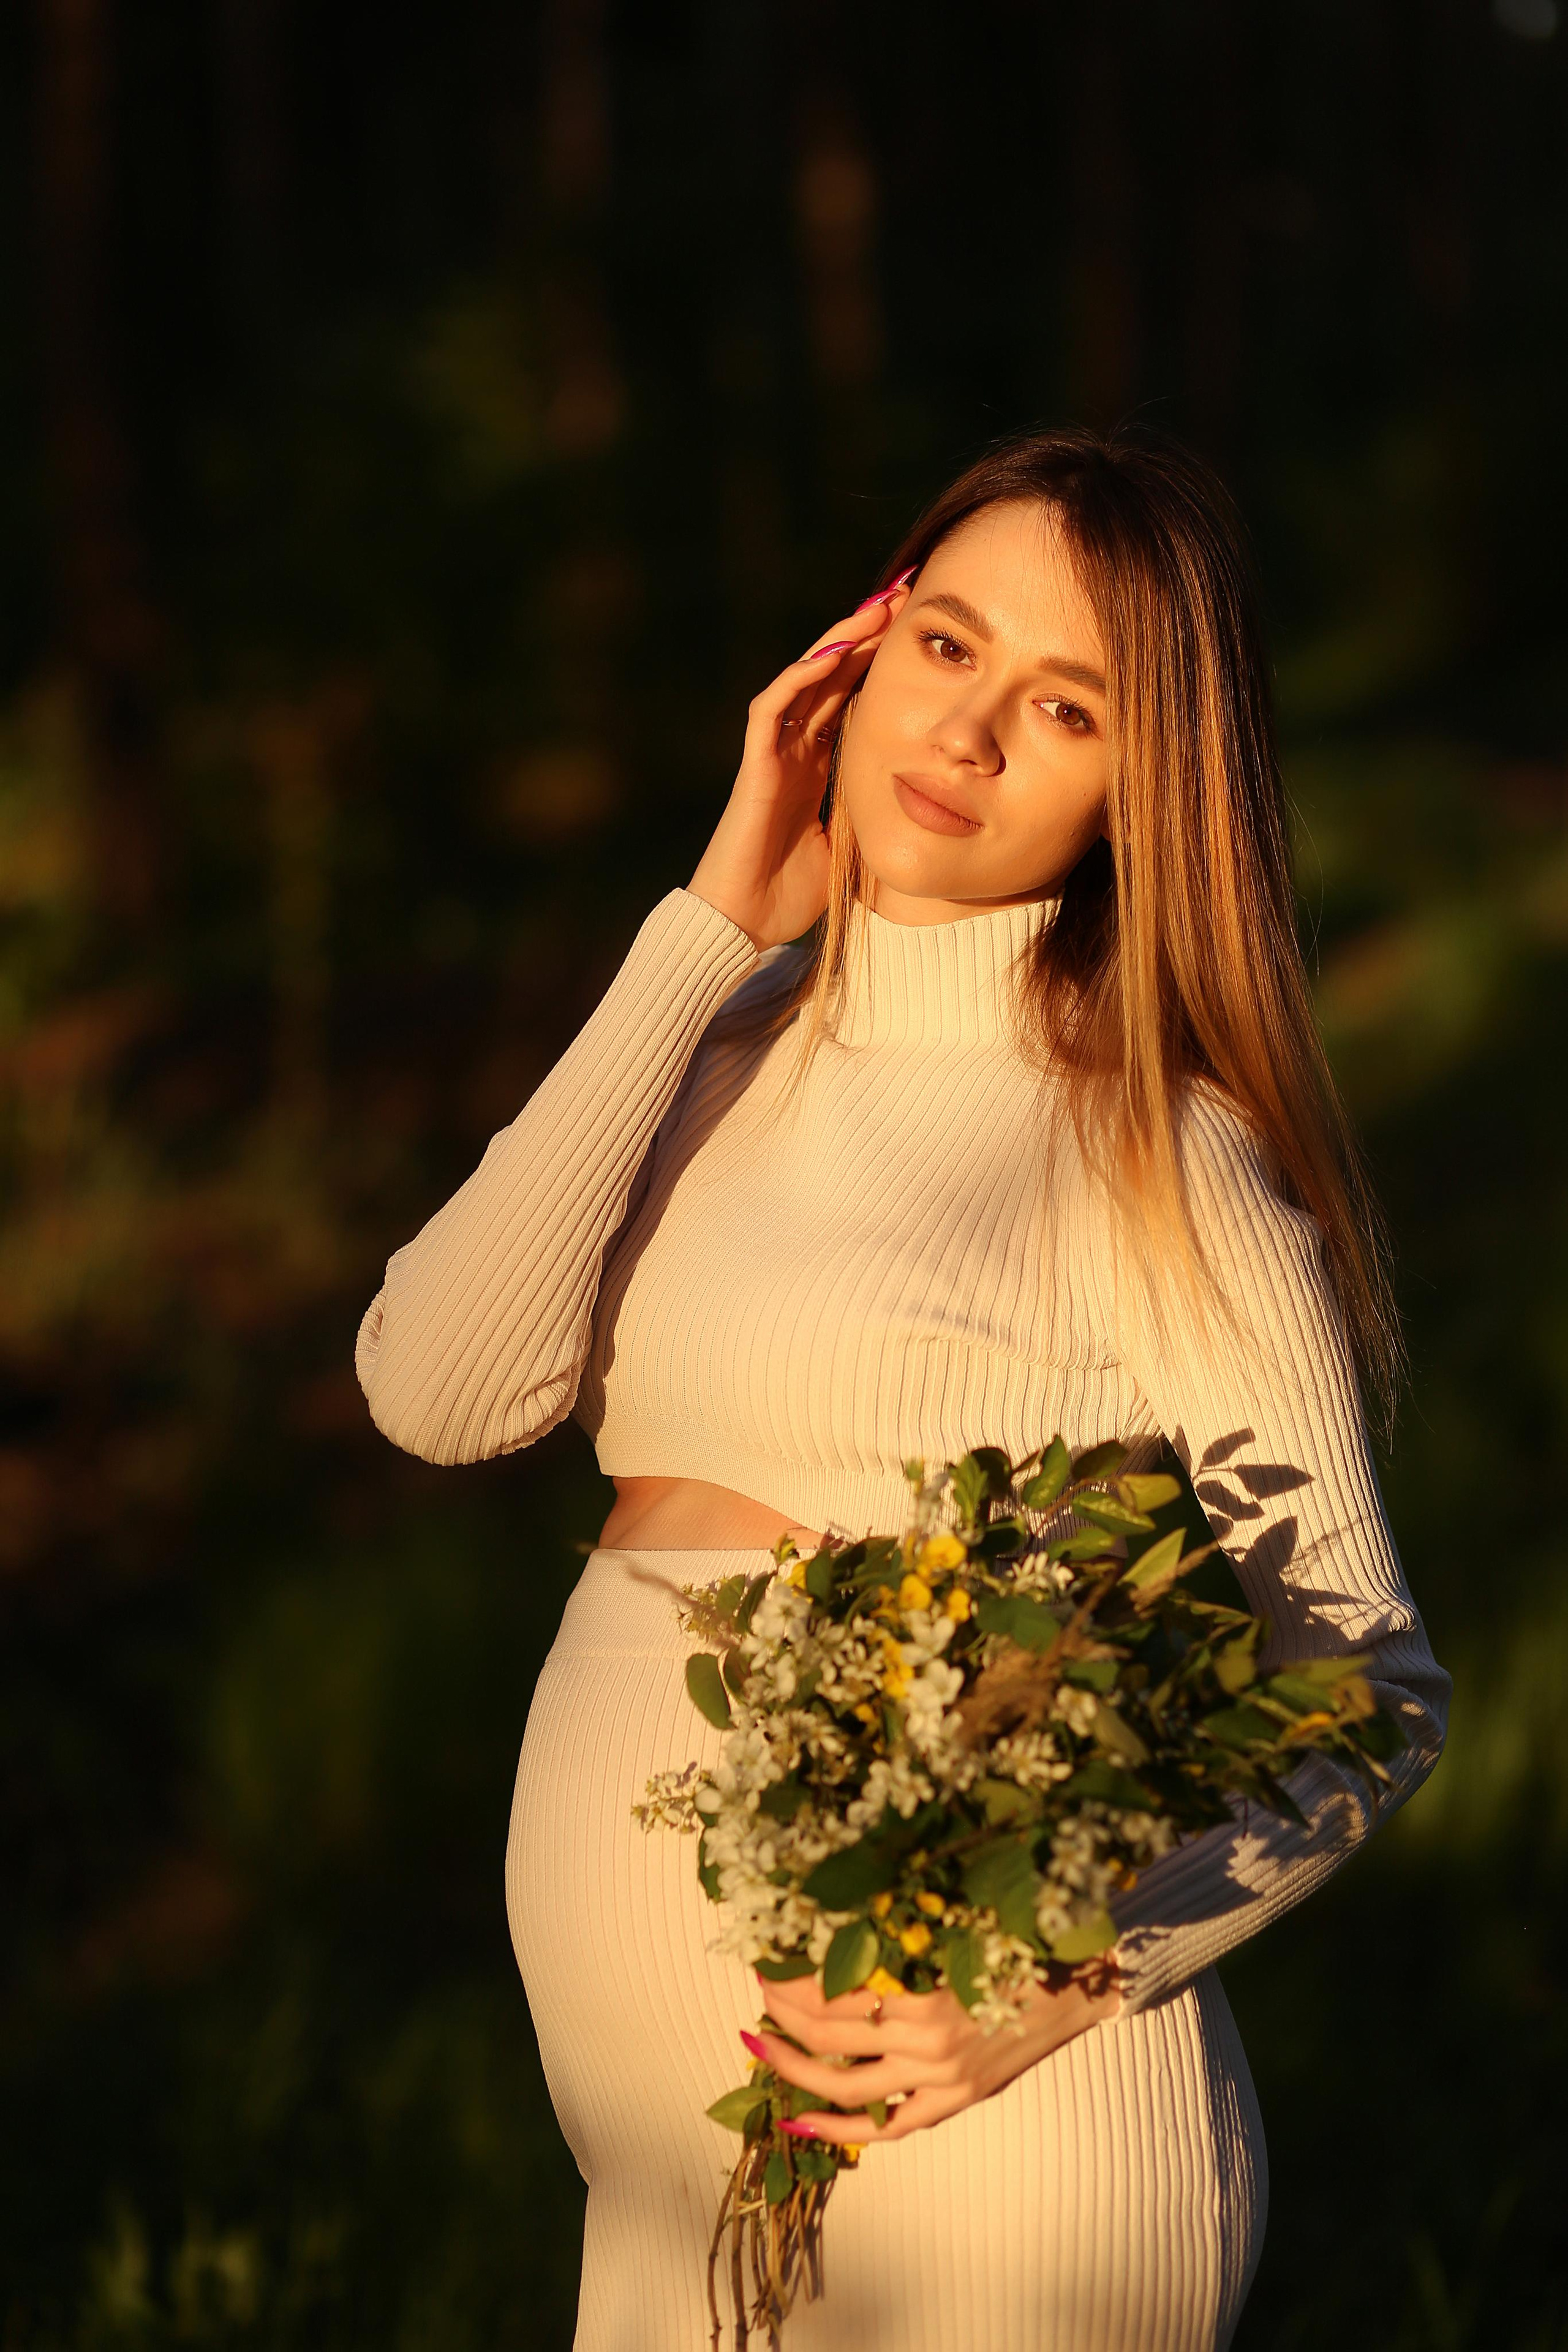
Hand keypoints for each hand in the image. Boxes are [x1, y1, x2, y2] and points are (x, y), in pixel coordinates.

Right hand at [688, 573, 915, 949]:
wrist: (741, 923)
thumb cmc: (789, 896)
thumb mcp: (849, 848)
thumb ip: (872, 817)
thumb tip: (919, 809)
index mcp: (815, 767)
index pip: (851, 701)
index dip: (880, 667)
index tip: (920, 638)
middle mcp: (794, 750)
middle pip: (832, 678)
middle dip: (866, 636)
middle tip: (904, 598)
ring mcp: (772, 754)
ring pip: (805, 680)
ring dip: (839, 642)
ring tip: (877, 608)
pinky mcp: (755, 765)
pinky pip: (773, 708)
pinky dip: (800, 678)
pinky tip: (832, 652)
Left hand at [750, 1958, 1120, 2146]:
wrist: (1079, 1984)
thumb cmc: (1015, 1941)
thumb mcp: (954, 1931)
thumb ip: (898, 1942)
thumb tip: (829, 1928)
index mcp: (924, 1989)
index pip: (831, 1990)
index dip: (790, 1978)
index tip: (766, 1958)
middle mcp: (927, 2040)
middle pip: (827, 2034)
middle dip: (781, 2011)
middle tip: (758, 1990)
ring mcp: (939, 2078)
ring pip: (844, 2084)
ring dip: (791, 2066)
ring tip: (759, 2044)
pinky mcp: (954, 2101)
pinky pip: (885, 2127)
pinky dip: (838, 2130)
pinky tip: (798, 2119)